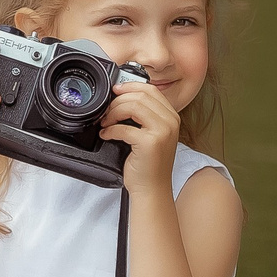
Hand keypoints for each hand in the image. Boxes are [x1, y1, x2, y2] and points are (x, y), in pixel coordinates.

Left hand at [100, 79, 182, 197]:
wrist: (152, 189)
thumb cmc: (148, 164)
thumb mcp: (151, 134)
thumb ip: (144, 116)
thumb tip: (122, 97)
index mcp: (171, 117)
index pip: (151, 90)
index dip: (130, 87)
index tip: (115, 91)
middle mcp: (170, 122)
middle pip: (140, 96)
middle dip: (118, 101)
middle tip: (106, 112)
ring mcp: (162, 132)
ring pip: (133, 107)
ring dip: (113, 112)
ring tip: (106, 122)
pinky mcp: (150, 143)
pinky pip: (124, 128)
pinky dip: (110, 130)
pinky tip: (106, 135)